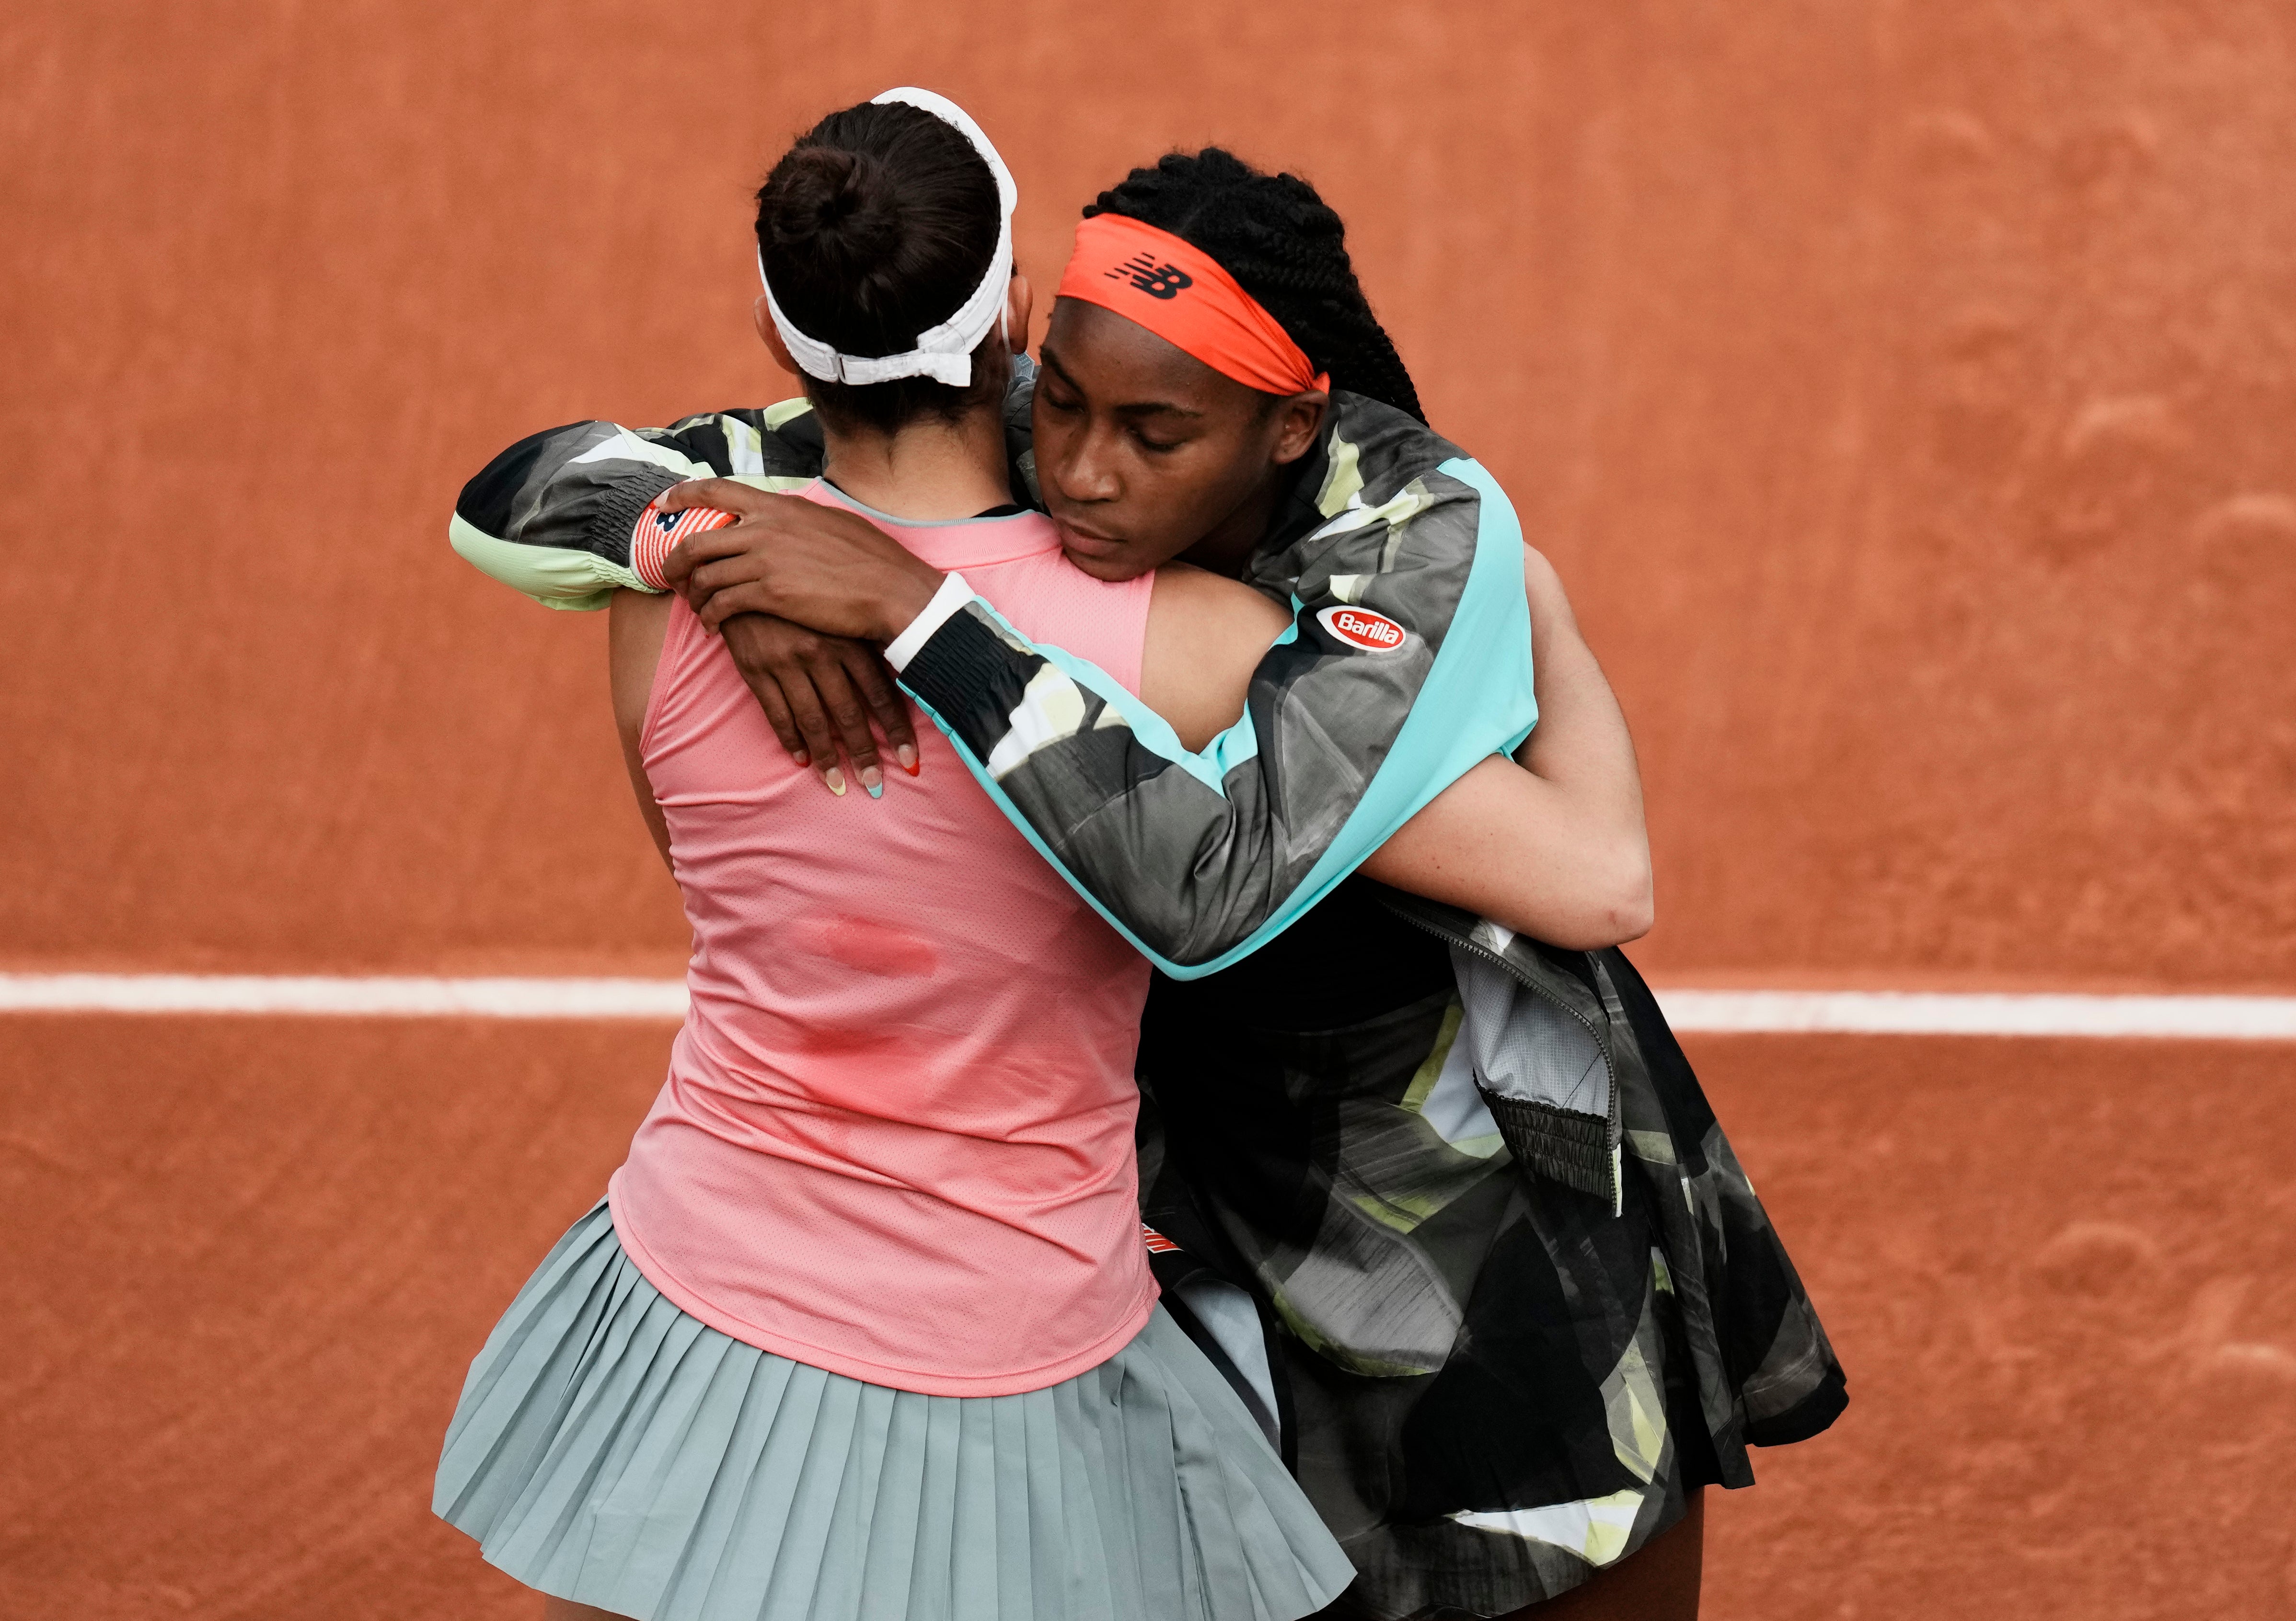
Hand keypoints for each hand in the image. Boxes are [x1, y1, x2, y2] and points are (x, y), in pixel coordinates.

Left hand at [657, 479, 942, 643]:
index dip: (682, 495)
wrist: (890, 590)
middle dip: (675, 559)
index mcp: (780, 506)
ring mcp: (765, 560)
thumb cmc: (871, 561)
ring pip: (705, 574)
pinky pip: (721, 604)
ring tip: (696, 607)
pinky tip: (713, 626)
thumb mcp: (832, 523)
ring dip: (693, 594)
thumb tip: (788, 518)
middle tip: (671, 575)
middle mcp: (765, 528)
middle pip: (698, 539)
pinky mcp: (769, 594)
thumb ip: (800, 520)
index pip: (717, 490)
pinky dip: (710, 616)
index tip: (662, 504)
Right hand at [718, 613, 919, 796]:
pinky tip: (803, 761)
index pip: (880, 694)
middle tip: (875, 784)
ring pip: (813, 720)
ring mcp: (786, 662)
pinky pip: (777, 714)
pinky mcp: (756, 669)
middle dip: (865, 753)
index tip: (910, 761)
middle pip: (849, 714)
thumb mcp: (840, 611)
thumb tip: (903, 677)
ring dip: (828, 757)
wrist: (745, 572)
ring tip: (839, 784)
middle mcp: (821, 652)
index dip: (896, 731)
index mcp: (848, 639)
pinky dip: (790, 740)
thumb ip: (866, 643)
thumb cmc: (803, 593)